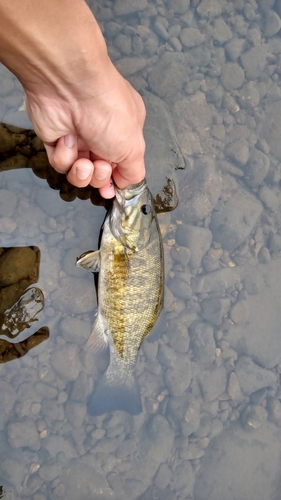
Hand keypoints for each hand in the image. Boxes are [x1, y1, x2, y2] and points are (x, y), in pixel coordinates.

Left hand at [25, 62, 145, 197]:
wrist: (70, 86)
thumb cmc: (108, 110)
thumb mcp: (134, 147)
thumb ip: (134, 171)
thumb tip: (125, 183)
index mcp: (125, 132)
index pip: (121, 165)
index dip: (116, 180)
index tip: (112, 189)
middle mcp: (101, 135)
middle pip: (100, 174)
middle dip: (100, 176)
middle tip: (100, 165)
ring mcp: (78, 138)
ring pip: (79, 174)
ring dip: (82, 173)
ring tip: (83, 161)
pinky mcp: (55, 140)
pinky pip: (60, 164)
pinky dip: (65, 157)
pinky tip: (68, 141)